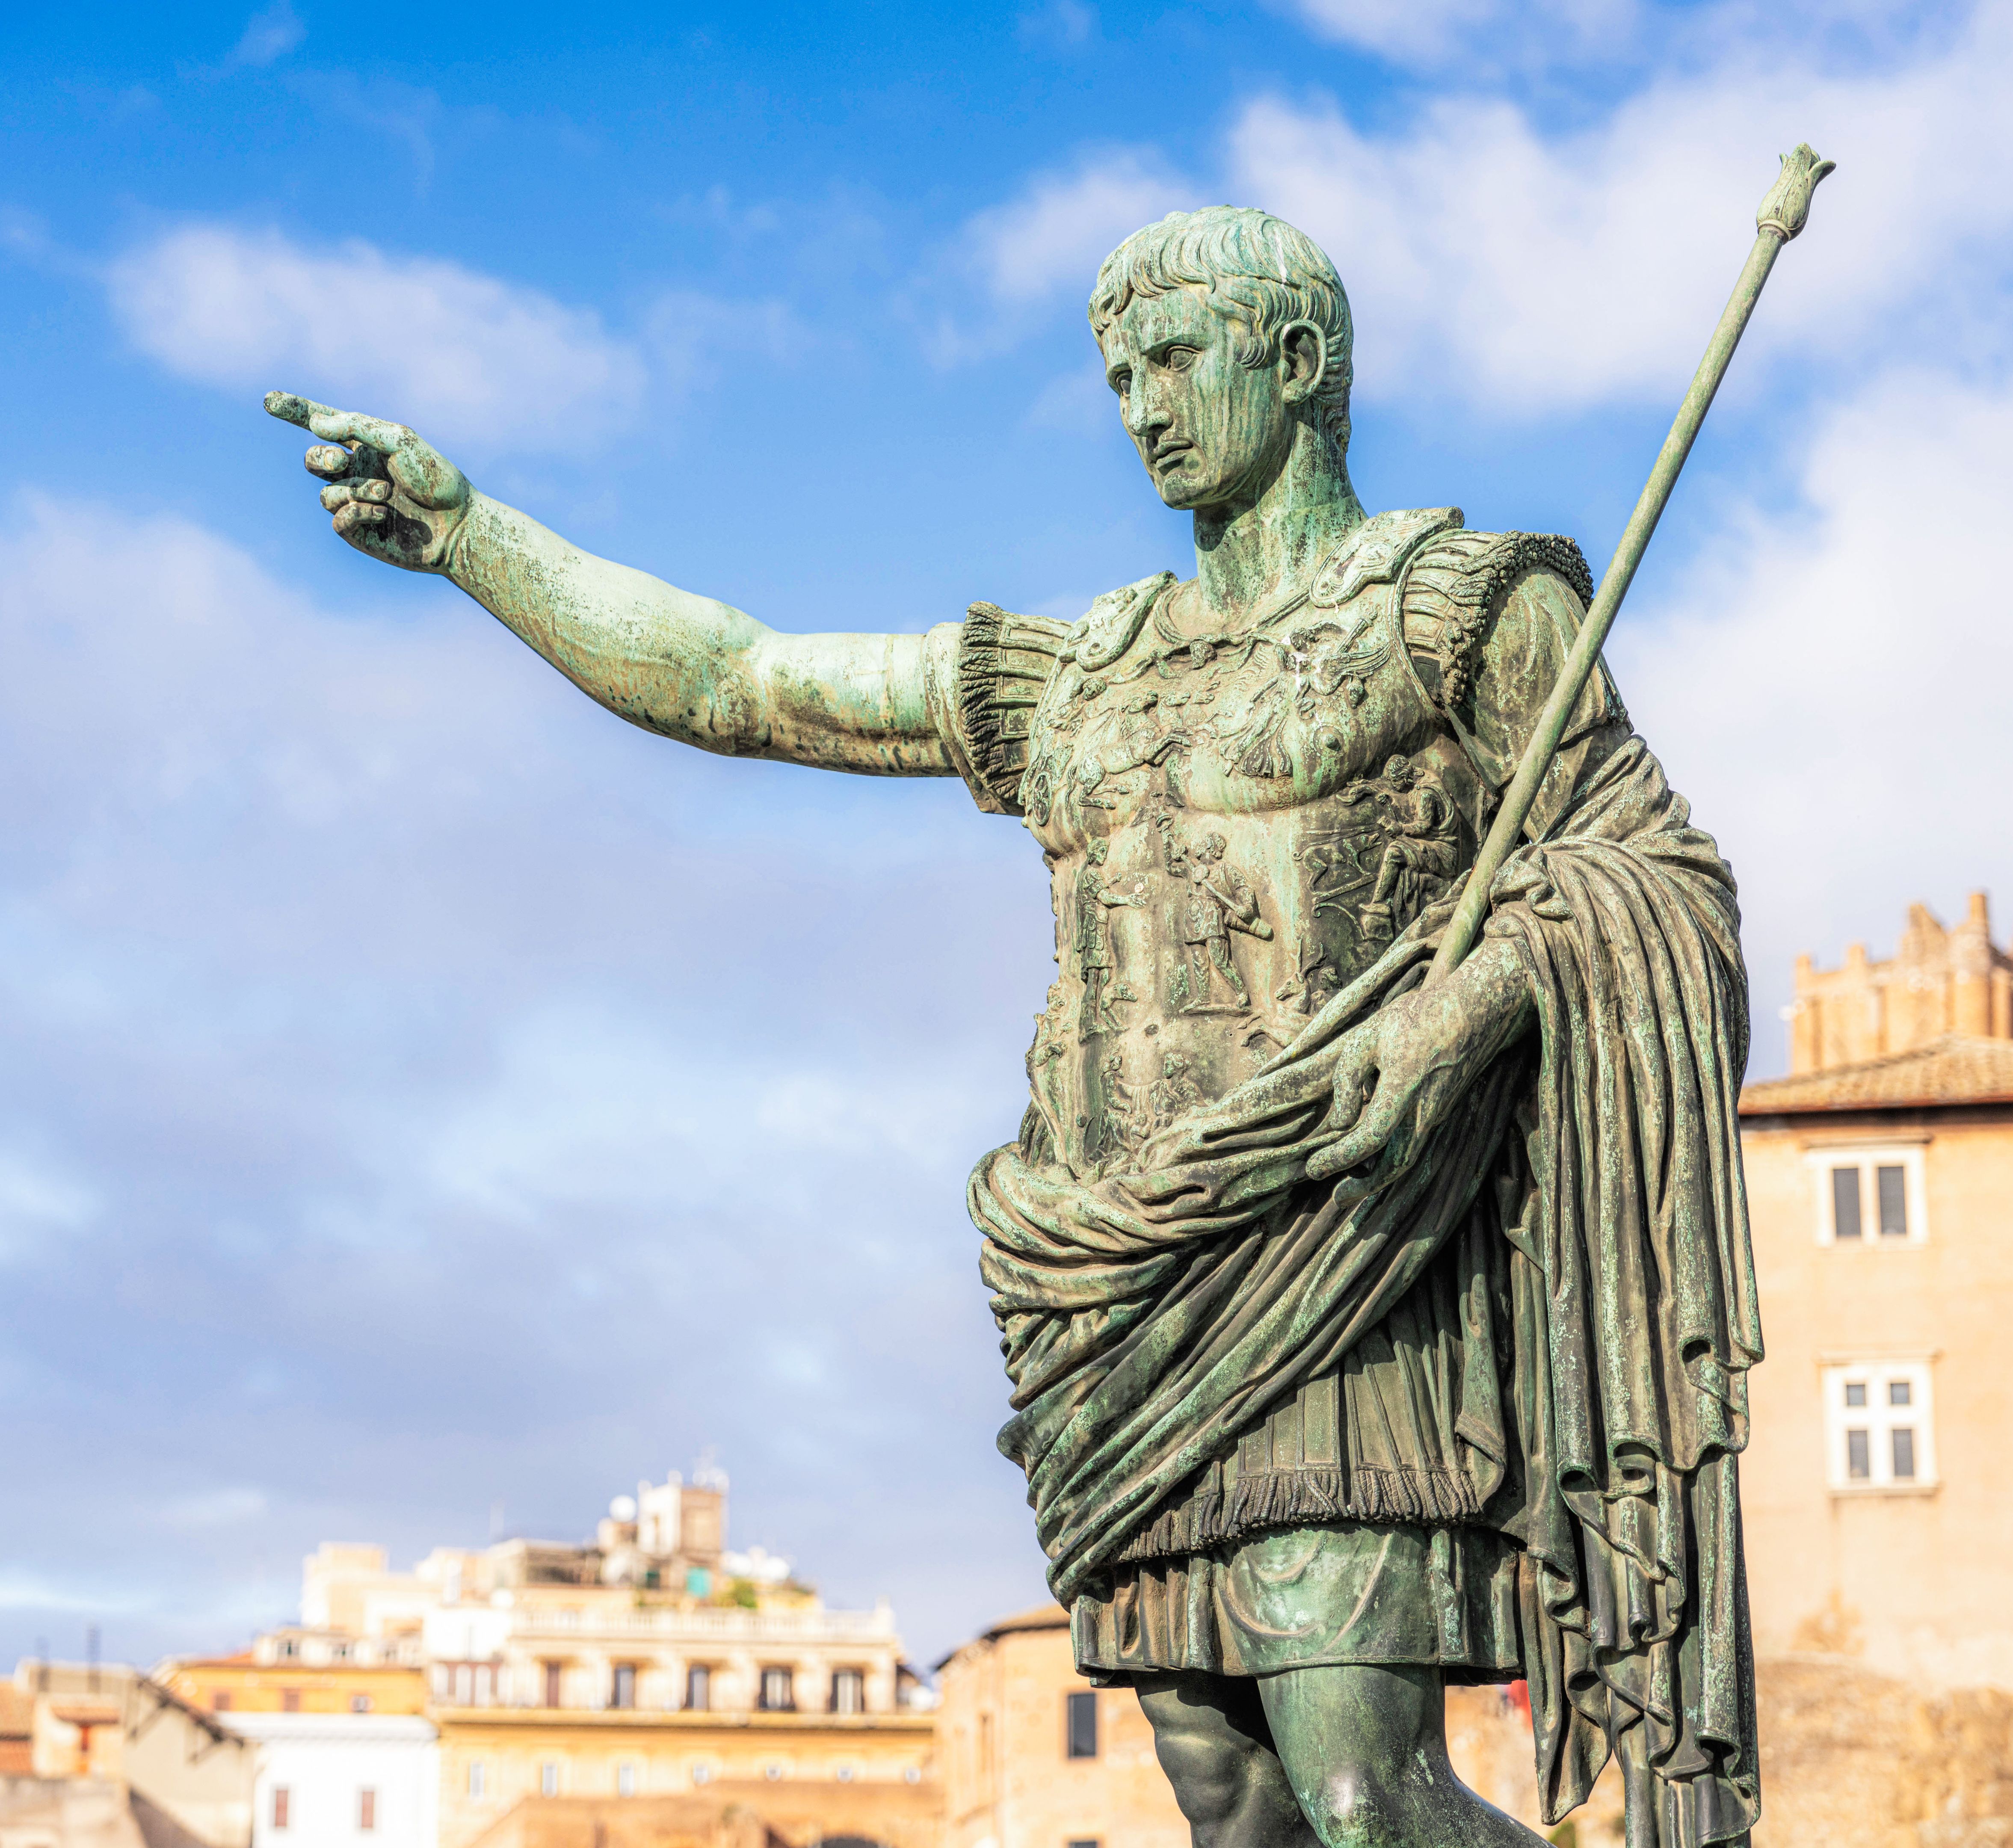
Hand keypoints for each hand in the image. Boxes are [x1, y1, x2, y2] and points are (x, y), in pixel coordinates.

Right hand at [265, 392, 470, 573]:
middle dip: (320, 459)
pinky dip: (356, 512)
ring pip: (326, 494)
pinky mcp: (360, 532)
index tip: (269, 400)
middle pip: (313, 461)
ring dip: (353, 490)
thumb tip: (316, 425)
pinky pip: (337, 520)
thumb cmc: (436, 479)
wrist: (458, 524)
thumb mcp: (401, 440)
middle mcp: (358, 473)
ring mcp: (357, 503)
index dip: (296, 412)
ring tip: (385, 494)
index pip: (323, 425)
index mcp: (366, 446)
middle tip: (341, 461)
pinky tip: (383, 514)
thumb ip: (358, 426)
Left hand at [1306, 938, 1532, 1186]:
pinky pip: (1415, 1145)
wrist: (1478, 1010)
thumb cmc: (1420, 1016)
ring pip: (1408, 1159)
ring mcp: (1437, 1114)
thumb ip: (1348, 1076)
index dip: (1340, 1158)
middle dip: (1364, 1186)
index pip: (1370, 1138)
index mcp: (1403, 1088)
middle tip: (1335, 1198)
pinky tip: (1373, 1159)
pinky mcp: (1441, 1110)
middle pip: (1396, 1164)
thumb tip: (1339, 1121)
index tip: (1313, 1168)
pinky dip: (1392, 1159)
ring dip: (1379, 1178)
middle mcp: (1424, 1110)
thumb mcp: (1370, 1034)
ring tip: (1350, 1187)